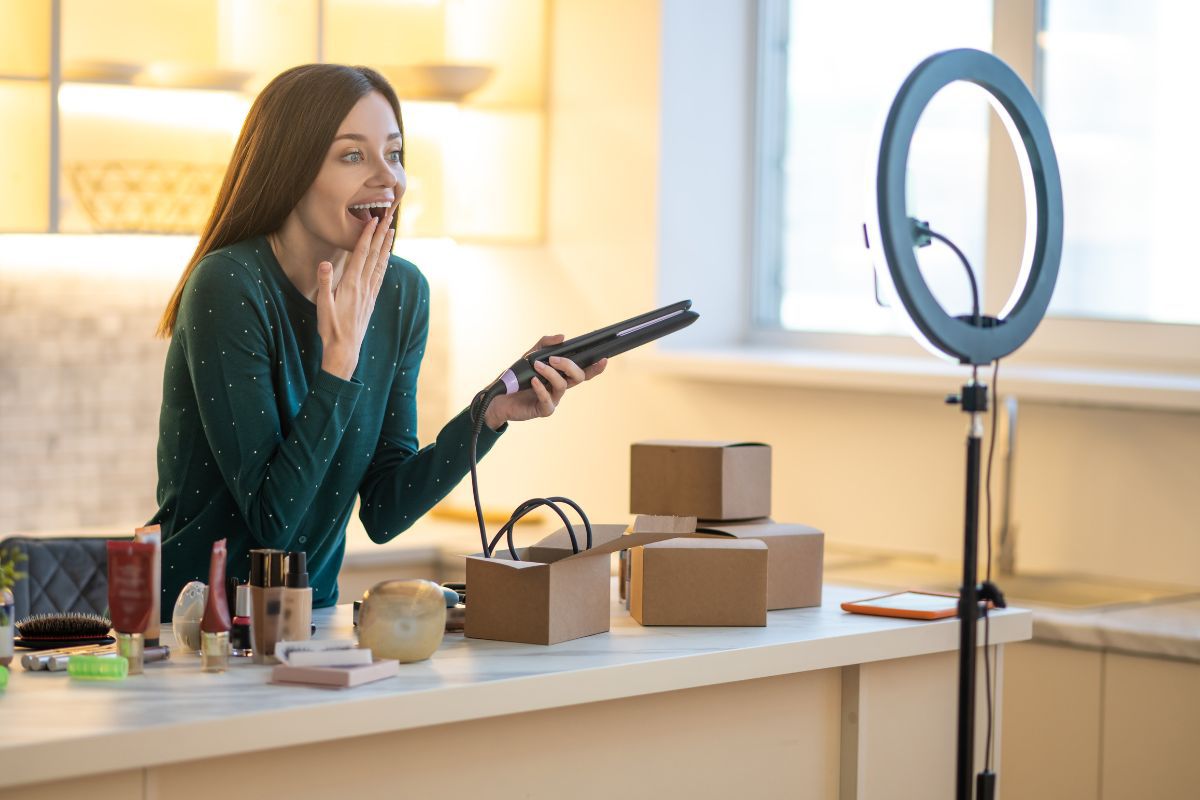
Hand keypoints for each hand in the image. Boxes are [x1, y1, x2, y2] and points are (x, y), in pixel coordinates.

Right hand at [318, 200, 397, 379]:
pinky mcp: (371, 300)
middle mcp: (363, 286)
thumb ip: (324, 282)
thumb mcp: (322, 305)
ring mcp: (369, 293)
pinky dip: (384, 263)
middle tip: (388, 218)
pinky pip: (380, 276)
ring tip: (391, 232)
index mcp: (351, 284)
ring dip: (386, 246)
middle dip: (381, 235)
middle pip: (375, 255)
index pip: (361, 254)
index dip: (367, 236)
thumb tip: (324, 263)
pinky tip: (387, 258)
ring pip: (380, 264)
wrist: (345, 349)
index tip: (373, 220)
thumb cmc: (331, 328)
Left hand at [484, 334, 607, 429]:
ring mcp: (553, 399)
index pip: (582, 371)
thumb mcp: (529, 356)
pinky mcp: (543, 410)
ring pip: (562, 386)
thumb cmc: (516, 378)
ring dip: (551, 373)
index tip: (603, 359)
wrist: (498, 397)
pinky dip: (541, 389)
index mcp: (560, 376)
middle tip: (554, 359)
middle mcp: (559, 388)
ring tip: (537, 366)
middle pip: (578, 377)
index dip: (595, 367)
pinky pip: (548, 400)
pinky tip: (533, 381)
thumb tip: (562, 337)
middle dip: (569, 365)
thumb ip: (544, 345)